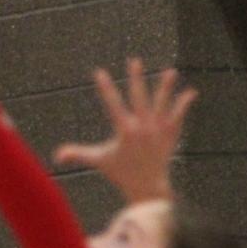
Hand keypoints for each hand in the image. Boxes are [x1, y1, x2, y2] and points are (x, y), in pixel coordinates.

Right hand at [53, 58, 196, 202]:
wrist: (147, 187)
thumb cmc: (120, 173)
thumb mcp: (98, 161)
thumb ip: (77, 154)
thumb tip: (55, 156)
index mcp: (125, 130)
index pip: (112, 104)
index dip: (105, 87)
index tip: (99, 72)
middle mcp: (143, 127)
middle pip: (139, 98)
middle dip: (136, 78)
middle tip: (134, 61)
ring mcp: (158, 130)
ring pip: (162, 104)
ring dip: (166, 87)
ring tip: (171, 71)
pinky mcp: (170, 135)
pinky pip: (177, 117)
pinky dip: (183, 105)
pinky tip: (191, 92)